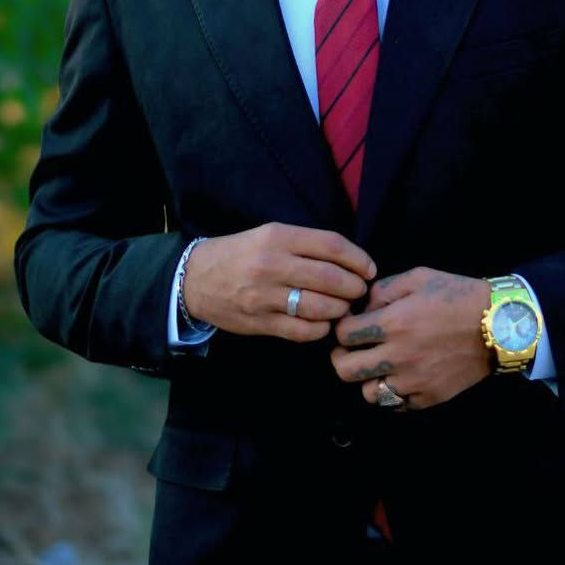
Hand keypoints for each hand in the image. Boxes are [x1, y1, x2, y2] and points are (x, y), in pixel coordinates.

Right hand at [182, 223, 375, 342]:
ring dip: (341, 309)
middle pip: (331, 278)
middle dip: (355, 287)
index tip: (369, 268)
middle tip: (360, 290)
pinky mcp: (261, 322)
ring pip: (321, 307)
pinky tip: (323, 323)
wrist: (196, 278)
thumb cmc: (241, 253)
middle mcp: (273, 265)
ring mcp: (266, 296)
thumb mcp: (270, 234)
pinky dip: (321, 329)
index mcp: (278, 237)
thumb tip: (350, 261)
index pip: (331, 245)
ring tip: (344, 307)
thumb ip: (306, 245)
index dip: (358, 258)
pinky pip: (303, 330)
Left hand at [330, 267, 492, 408]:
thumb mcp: (419, 277)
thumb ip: (383, 290)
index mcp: (393, 323)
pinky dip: (392, 394)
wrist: (499, 324)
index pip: (343, 334)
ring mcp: (413, 381)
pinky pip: (396, 405)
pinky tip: (399, 377)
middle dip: (342, 357)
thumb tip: (362, 306)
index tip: (350, 324)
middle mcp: (398, 356)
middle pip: (345, 370)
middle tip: (352, 349)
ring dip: (367, 378)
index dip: (341, 327)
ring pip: (367, 393)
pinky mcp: (429, 398)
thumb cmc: (457, 295)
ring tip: (377, 366)